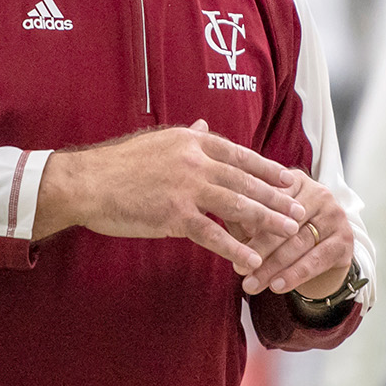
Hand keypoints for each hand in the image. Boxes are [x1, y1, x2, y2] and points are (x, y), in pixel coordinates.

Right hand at [33, 121, 306, 273]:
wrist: (85, 182)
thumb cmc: (117, 164)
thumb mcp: (157, 142)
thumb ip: (188, 138)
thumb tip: (206, 126)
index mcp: (192, 141)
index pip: (240, 155)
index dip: (267, 168)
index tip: (289, 178)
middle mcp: (194, 161)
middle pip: (246, 180)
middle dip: (277, 196)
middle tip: (299, 208)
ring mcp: (186, 188)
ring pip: (238, 205)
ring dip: (268, 220)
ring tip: (290, 231)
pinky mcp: (174, 216)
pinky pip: (213, 234)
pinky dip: (236, 248)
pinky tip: (252, 259)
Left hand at [237, 170, 353, 298]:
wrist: (324, 250)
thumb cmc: (285, 230)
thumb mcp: (266, 218)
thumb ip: (247, 218)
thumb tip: (228, 225)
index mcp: (296, 180)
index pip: (271, 199)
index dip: (249, 220)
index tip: (228, 241)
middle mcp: (320, 193)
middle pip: (285, 223)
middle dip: (259, 249)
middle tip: (239, 269)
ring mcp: (335, 216)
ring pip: (299, 244)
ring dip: (273, 267)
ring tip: (252, 284)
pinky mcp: (345, 240)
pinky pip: (316, 260)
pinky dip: (295, 275)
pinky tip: (277, 287)